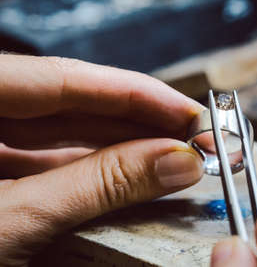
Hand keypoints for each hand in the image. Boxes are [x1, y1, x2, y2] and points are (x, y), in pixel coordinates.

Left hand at [0, 55, 204, 265]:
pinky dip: (96, 167)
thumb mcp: (12, 223)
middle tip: (196, 138)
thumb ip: (96, 186)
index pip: (65, 77)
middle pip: (73, 101)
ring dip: (126, 144)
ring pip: (66, 130)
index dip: (136, 92)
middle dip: (141, 120)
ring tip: (176, 154)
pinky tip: (136, 171)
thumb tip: (178, 162)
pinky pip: (52, 157)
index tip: (191, 111)